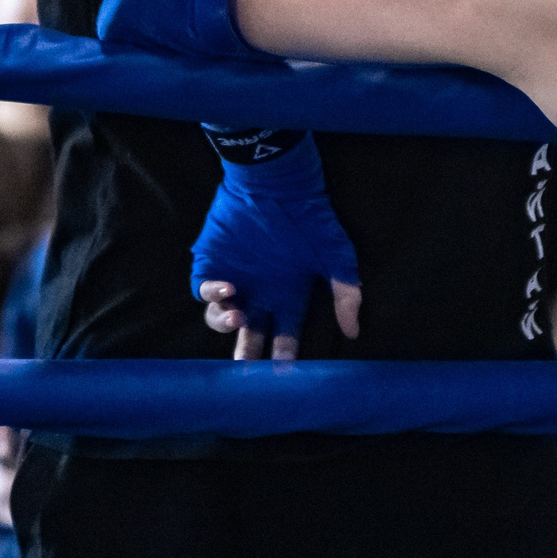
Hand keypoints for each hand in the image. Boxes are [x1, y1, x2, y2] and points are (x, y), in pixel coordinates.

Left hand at [191, 127, 362, 360]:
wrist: (277, 180)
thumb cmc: (308, 216)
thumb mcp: (335, 255)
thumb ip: (346, 293)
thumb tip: (353, 332)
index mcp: (287, 295)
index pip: (284, 337)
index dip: (284, 357)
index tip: (286, 377)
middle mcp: (259, 293)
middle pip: (249, 335)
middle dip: (247, 357)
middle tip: (245, 375)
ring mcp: (235, 278)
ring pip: (221, 317)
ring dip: (227, 325)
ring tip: (238, 319)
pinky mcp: (212, 262)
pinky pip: (203, 289)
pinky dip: (212, 293)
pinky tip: (228, 289)